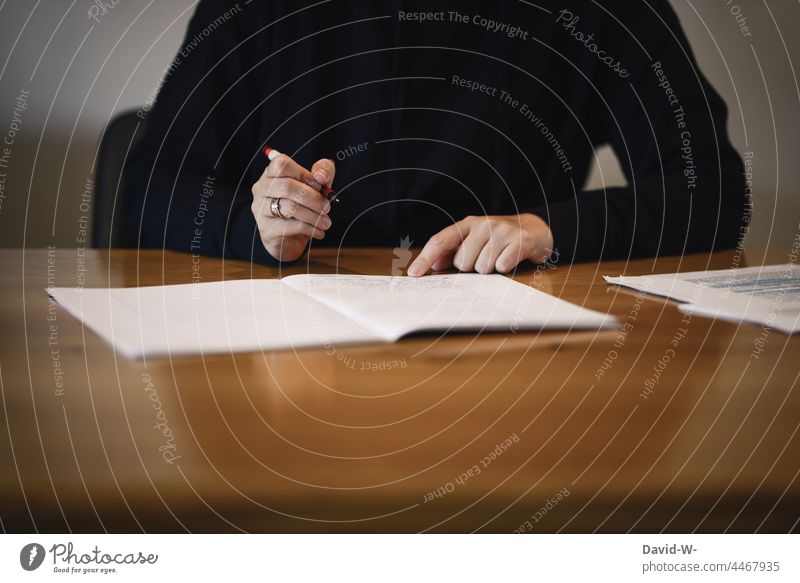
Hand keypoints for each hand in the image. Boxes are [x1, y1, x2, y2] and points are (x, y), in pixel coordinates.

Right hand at [251, 154, 334, 261]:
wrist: (293, 239)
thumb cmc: (305, 207)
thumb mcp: (319, 185)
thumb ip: (323, 171)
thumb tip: (320, 176)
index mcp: (272, 173)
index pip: (280, 164)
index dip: (303, 174)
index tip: (319, 186)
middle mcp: (261, 189)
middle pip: (286, 186)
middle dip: (313, 198)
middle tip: (327, 208)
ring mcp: (260, 209)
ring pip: (289, 208)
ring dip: (314, 216)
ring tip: (325, 222)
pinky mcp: (265, 230)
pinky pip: (290, 227)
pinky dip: (310, 229)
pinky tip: (318, 232)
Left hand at [407, 213, 553, 275]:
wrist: (535, 229)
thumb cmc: (498, 239)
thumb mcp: (475, 240)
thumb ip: (453, 251)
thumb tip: (432, 265)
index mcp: (468, 224)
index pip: (441, 241)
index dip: (425, 258)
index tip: (414, 274)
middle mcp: (483, 224)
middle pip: (462, 262)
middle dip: (472, 267)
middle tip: (485, 259)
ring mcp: (502, 231)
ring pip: (482, 267)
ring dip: (490, 269)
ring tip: (499, 258)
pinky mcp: (520, 240)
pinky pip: (502, 266)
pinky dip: (505, 267)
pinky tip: (510, 259)